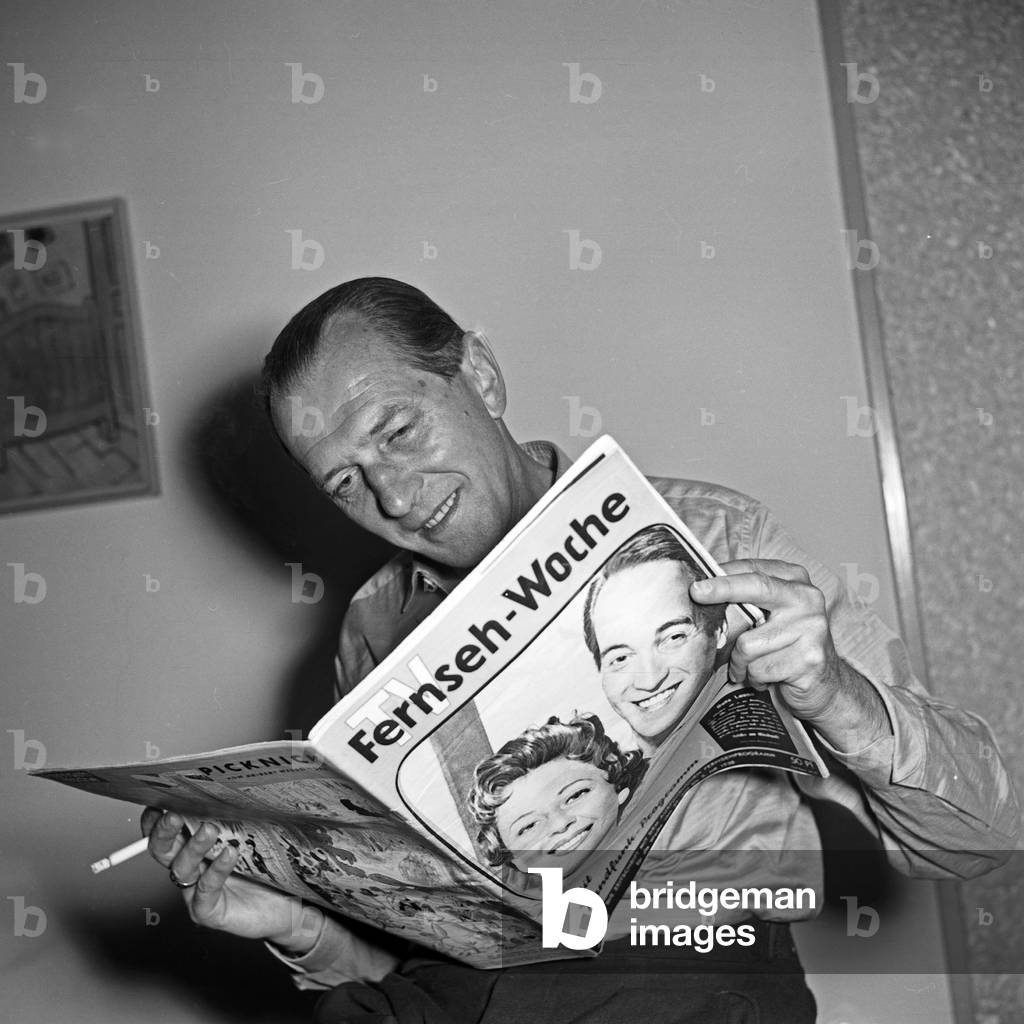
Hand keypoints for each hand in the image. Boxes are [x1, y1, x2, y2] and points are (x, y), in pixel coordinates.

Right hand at [141, 809, 320, 952]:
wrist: (284, 905)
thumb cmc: (266, 869)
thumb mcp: (250, 836)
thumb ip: (238, 817)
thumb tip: (239, 787)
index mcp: (194, 846)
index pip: (166, 832)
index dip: (156, 819)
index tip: (160, 801)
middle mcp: (191, 868)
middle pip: (162, 850)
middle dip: (164, 831)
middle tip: (174, 815)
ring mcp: (196, 891)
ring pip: (182, 868)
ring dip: (193, 847)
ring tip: (209, 830)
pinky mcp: (208, 911)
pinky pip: (205, 891)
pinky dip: (216, 871)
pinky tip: (229, 855)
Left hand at [689, 558, 889, 750]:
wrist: (827, 686)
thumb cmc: (787, 647)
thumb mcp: (771, 615)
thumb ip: (747, 599)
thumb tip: (701, 590)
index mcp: (795, 580)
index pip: (754, 569)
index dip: (722, 574)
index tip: (696, 581)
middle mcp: (807, 598)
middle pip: (757, 587)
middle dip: (723, 589)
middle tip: (696, 593)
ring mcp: (811, 628)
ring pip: (749, 642)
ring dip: (740, 662)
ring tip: (749, 668)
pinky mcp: (809, 658)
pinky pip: (759, 669)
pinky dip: (753, 678)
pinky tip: (765, 679)